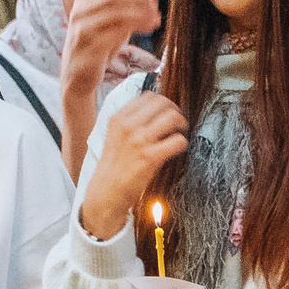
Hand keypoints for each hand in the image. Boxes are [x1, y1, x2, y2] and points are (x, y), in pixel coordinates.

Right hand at [62, 0, 162, 91]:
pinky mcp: (87, 50)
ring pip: (114, 13)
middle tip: (155, 8)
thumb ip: (125, 10)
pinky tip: (148, 30)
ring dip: (140, 14)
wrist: (78, 78)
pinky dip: (134, 29)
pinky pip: (113, 35)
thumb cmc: (98, 49)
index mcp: (84, 3)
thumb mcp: (111, 25)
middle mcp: (79, 13)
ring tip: (155, 20)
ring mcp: (81, 31)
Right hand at [80, 91, 189, 238]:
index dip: (163, 103)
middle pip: (163, 103)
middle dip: (175, 111)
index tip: (167, 112)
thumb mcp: (115, 135)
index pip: (149, 96)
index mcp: (118, 118)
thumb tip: (157, 109)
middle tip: (178, 123)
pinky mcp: (150, 157)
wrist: (106, 192)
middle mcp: (128, 125)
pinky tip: (177, 149)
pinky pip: (178, 141)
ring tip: (180, 134)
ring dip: (181, 125)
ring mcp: (139, 140)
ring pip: (173, 117)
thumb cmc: (114, 166)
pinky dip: (182, 143)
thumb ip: (131, 121)